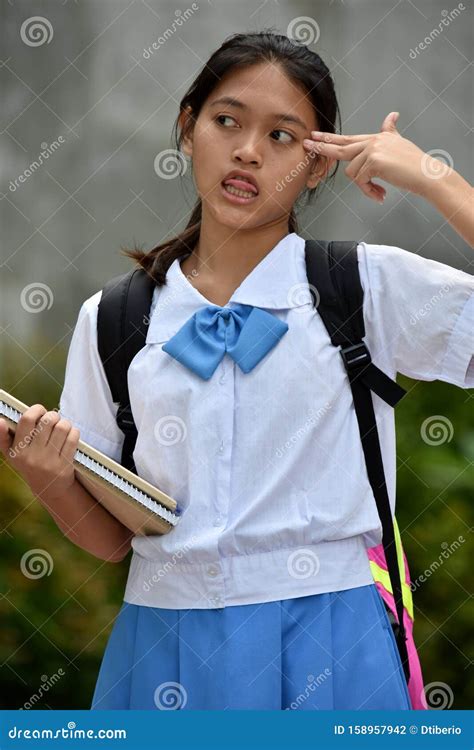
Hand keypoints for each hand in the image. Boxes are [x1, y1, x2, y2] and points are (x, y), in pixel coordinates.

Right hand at [0, 405, 79, 500]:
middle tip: (54, 420)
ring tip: (62, 427)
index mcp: (17, 451)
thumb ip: (3, 437)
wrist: (49, 490)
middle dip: (54, 416)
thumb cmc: (30, 465)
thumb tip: (0, 420)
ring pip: (62, 427)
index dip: (36, 409)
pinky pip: (73, 438)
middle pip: (48, 421)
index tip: (40, 412)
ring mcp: (49, 461)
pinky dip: (74, 432)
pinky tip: (70, 435)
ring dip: (65, 423)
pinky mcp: (64, 465)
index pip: (27, 420)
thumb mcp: (12, 454)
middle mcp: (32, 456)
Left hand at [303, 112, 437, 202]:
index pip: (348, 138)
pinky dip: (369, 191)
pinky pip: (361, 181)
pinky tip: (382, 193)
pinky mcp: (374, 161)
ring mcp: (373, 149)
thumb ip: (391, 131)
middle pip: (341, 148)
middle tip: (306, 144)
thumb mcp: (400, 143)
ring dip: (364, 187)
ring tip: (379, 192)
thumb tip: (392, 115)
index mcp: (376, 138)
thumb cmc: (414, 164)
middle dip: (322, 148)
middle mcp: (373, 141)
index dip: (330, 139)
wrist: (427, 174)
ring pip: (352, 173)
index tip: (314, 136)